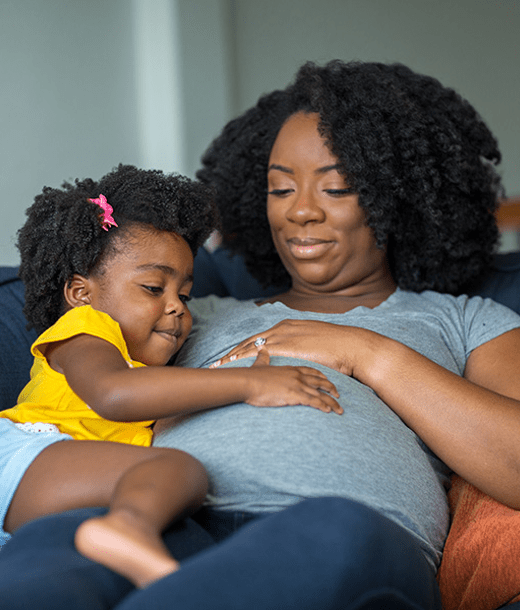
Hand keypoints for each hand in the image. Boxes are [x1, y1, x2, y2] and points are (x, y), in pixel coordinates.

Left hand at [210, 319, 356, 375]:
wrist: (351, 346)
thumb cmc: (337, 348)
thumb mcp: (315, 341)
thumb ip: (302, 345)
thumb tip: (298, 353)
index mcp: (288, 326)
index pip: (260, 338)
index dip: (244, 347)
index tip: (232, 355)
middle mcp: (282, 328)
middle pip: (250, 341)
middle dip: (233, 352)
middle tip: (218, 362)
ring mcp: (283, 336)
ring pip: (250, 347)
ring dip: (233, 357)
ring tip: (219, 366)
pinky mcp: (287, 347)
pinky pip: (258, 355)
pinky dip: (244, 361)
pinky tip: (235, 368)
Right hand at [240, 346, 342, 413]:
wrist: (247, 382)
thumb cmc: (251, 376)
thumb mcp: (259, 364)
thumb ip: (263, 358)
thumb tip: (262, 351)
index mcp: (291, 368)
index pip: (311, 371)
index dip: (321, 376)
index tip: (328, 381)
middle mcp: (297, 376)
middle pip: (320, 381)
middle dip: (331, 388)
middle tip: (339, 395)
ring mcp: (297, 385)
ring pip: (320, 394)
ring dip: (332, 402)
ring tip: (339, 409)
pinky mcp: (295, 395)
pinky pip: (313, 401)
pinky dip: (323, 406)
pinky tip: (328, 411)